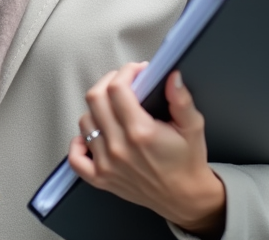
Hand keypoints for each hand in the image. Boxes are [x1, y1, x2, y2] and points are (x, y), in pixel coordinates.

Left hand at [67, 62, 225, 237]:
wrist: (184, 197)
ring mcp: (107, 164)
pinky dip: (79, 143)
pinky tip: (94, 134)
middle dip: (109, 82)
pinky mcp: (100, 178)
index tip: (136, 71)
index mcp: (141, 132)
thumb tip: (172, 76)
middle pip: (96, 100)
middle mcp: (120, 147)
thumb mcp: (193, 126)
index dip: (125, 72)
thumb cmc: (187, 161)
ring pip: (85, 122)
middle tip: (123, 83)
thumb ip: (181, 99)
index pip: (118, 89)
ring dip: (96, 109)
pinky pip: (76, 157)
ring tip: (113, 108)